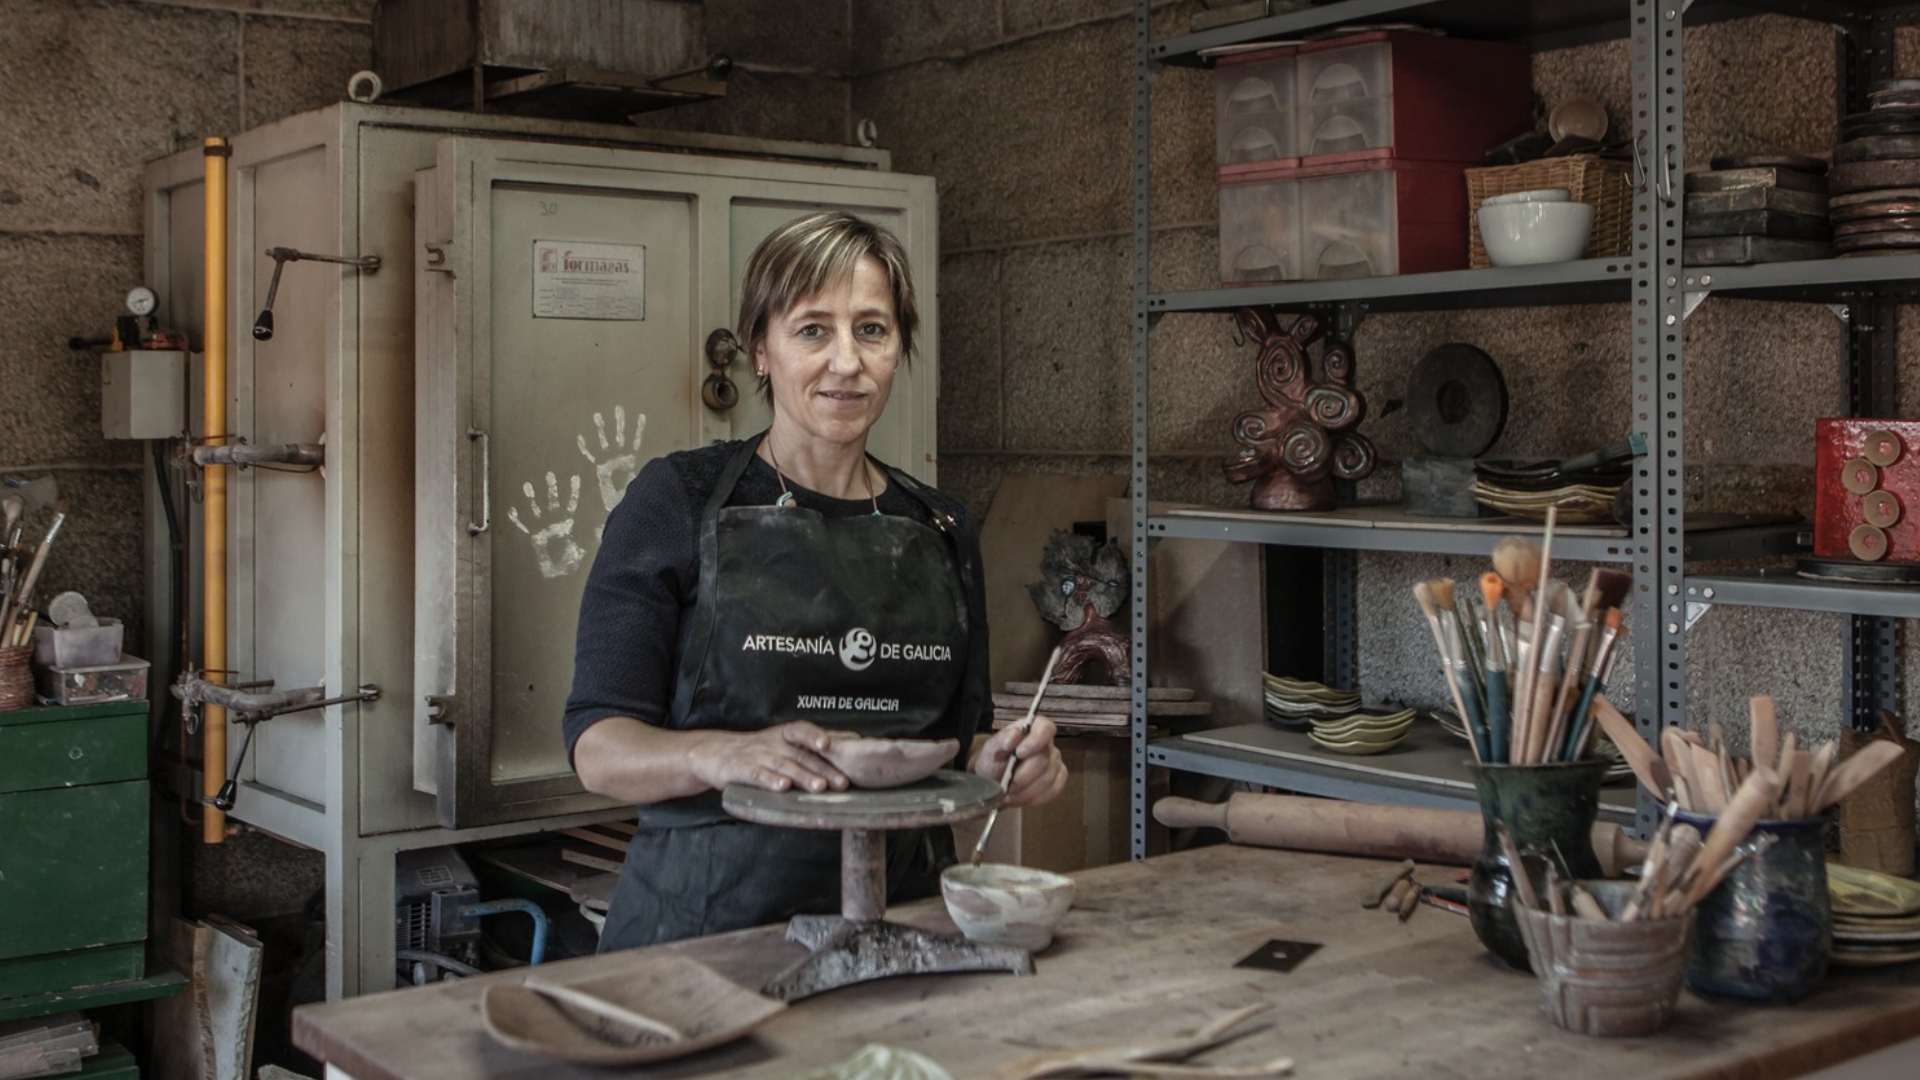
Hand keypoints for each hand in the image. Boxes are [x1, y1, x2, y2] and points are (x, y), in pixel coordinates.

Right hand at [687, 722, 848, 794]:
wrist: (714, 754)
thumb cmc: (757, 750)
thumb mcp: (783, 742)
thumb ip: (814, 743)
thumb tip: (853, 739)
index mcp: (783, 735)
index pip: (802, 730)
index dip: (816, 736)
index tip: (831, 744)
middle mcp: (772, 743)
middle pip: (800, 755)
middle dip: (823, 768)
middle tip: (842, 782)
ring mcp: (756, 756)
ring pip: (783, 765)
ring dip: (802, 776)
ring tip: (820, 787)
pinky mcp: (740, 770)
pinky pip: (757, 775)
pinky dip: (770, 781)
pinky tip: (782, 788)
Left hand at [974, 714, 1068, 808]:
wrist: (995, 781)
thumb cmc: (994, 761)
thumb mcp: (990, 750)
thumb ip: (1001, 740)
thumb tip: (1016, 734)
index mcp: (1033, 728)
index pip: (1046, 728)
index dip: (1036, 741)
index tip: (1019, 754)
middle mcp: (1048, 744)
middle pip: (1044, 759)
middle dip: (1024, 776)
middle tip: (1007, 787)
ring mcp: (1055, 762)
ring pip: (1048, 778)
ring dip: (1027, 791)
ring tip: (1010, 796)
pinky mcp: (1058, 779)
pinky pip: (1053, 790)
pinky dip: (1036, 798)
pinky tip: (1023, 798)